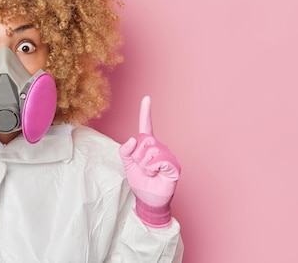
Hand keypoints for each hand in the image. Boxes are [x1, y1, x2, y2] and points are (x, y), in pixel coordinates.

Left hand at [119, 96, 179, 227]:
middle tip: (142, 167)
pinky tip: (156, 173)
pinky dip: (153, 167)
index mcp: (146, 144)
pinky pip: (159, 159)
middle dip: (138, 155)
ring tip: (149, 172)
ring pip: (150, 150)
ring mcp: (167, 155)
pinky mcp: (173, 165)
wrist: (149, 200)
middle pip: (144, 140)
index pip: (146, 125)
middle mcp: (158, 146)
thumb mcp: (127, 165)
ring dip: (145, 164)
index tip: (147, 98)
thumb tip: (132, 139)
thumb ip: (125, 151)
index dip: (146, 111)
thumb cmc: (140, 181)